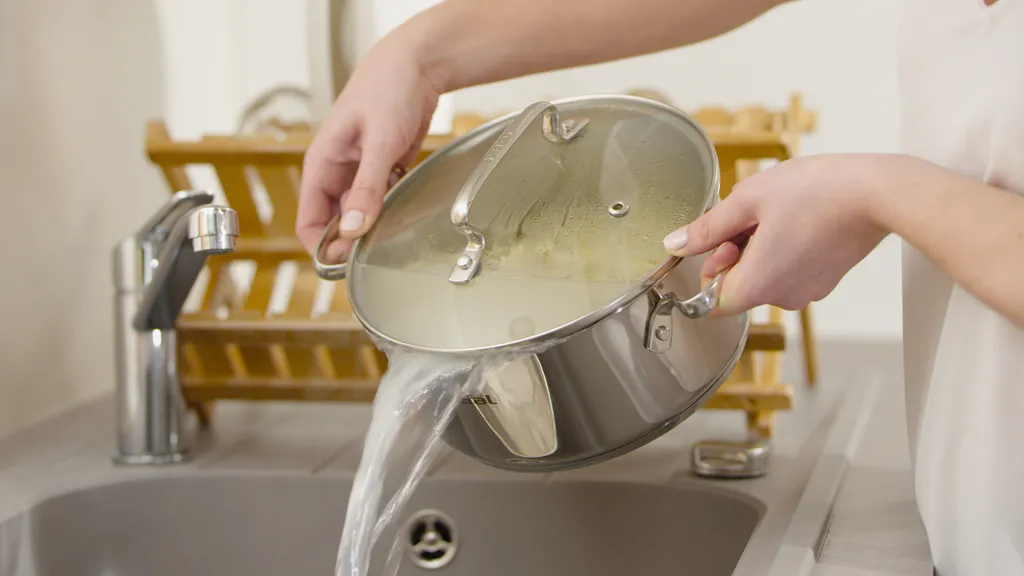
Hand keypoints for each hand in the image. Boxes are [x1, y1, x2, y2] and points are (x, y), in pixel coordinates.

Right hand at [296, 26, 442, 261]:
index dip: (323, 246)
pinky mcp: (384, 169)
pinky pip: (382, 200)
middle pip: (334, 223)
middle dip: (351, 239)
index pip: (308, 220)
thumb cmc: (387, 89)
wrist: (416, 65)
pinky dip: (391, 207)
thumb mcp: (379, 142)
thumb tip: (351, 229)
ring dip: (373, 224)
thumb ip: (367, 188)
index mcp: (322, 164)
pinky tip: (403, 203)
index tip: (346, 261)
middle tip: (375, 249)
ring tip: (392, 224)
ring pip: (360, 214)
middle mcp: (338, 172)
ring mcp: (361, 172)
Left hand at [662, 154, 890, 314]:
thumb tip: (675, 245)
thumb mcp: (747, 200)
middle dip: (737, 251)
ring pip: (765, 276)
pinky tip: (800, 219)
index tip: (725, 238)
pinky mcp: (826, 280)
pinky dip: (786, 249)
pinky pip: (790, 271)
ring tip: (781, 213)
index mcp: (757, 286)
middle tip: (755, 216)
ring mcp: (808, 291)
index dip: (711, 269)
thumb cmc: (816, 192)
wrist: (878, 192)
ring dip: (761, 247)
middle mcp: (782, 299)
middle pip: (739, 286)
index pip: (711, 302)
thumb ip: (707, 228)